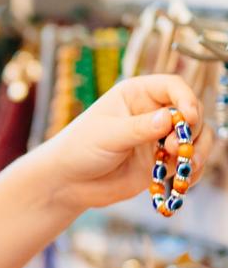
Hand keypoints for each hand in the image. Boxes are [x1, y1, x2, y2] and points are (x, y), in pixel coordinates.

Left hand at [37, 74, 213, 213]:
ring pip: (197, 138)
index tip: (188, 118)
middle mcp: (152, 112)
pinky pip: (190, 161)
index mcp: (135, 94)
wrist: (69, 182)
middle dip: (192, 131)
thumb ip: (138, 128)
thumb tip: (170, 118)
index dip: (186, 98)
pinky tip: (183, 181)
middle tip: (175, 148)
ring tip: (186, 165)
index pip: (172, 86)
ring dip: (198, 151)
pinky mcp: (163, 161)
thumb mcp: (107, 135)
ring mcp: (159, 137)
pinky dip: (193, 170)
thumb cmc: (79, 149)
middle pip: (191, 113)